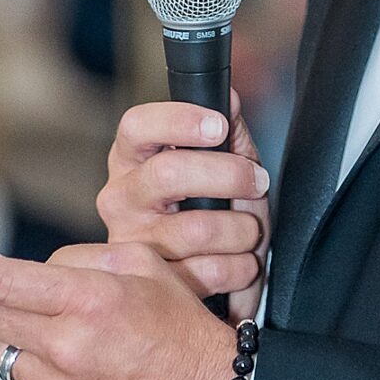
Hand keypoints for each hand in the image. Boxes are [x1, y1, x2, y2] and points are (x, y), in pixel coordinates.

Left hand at [0, 238, 237, 379]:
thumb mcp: (145, 268)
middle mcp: (71, 349)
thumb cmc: (185, 331)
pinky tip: (78, 368)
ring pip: (6, 356)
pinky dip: (43, 373)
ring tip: (45, 329)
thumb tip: (39, 269)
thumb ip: (83, 261)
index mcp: (92, 302)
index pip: (4, 282)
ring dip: (12, 337)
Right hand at [96, 90, 268, 321]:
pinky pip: (209, 271)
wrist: (200, 282)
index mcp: (133, 159)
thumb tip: (228, 96)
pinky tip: (238, 263)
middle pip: (169, 173)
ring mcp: (131, 242)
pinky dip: (240, 267)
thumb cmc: (208, 211)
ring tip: (249, 232)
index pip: (137, 126)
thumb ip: (226, 131)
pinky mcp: (151, 283)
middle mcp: (121, 197)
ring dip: (243, 230)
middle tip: (258, 182)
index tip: (218, 126)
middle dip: (228, 175)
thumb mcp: (220, 166)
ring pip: (199, 229)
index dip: (178, 120)